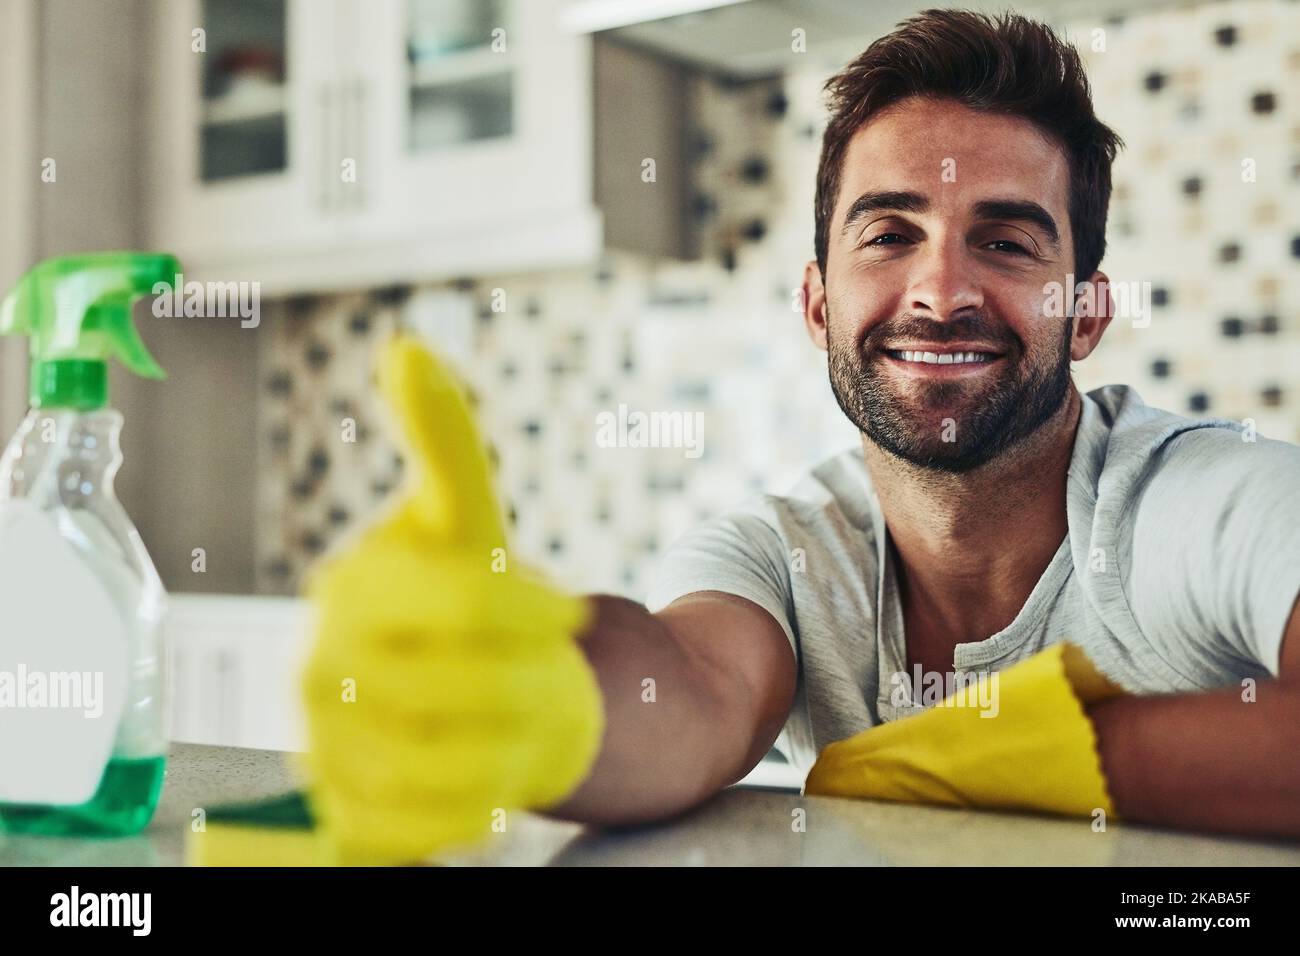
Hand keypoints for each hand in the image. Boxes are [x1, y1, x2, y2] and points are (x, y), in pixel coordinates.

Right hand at [296, 336, 603, 863]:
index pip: (452, 599)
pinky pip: (415, 830)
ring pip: (443, 767)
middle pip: (451, 689)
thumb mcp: (464, 519)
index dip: (526, 606)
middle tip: (548, 670)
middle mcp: (323, 671)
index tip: (573, 611)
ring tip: (528, 718)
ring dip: (514, 742)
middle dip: (523, 679)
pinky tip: (498, 778)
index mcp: (353, 591)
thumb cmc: (468, 600)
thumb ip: (441, 439)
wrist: (457, 689)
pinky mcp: (349, 814)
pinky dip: (474, 808)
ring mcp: (329, 749)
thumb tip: (406, 346)